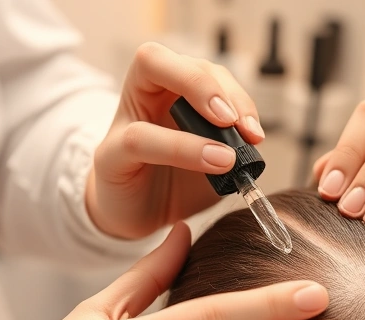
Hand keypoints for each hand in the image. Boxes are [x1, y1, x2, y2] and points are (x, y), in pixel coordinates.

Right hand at [87, 42, 264, 239]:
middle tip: (236, 123)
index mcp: (176, 91)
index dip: (235, 92)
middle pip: (177, 58)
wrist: (137, 215)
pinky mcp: (110, 152)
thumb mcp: (213, 162)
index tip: (254, 131)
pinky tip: (213, 163)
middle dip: (212, 84)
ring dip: (197, 97)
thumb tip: (254, 142)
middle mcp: (148, 91)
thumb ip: (233, 145)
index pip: (205, 69)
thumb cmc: (175, 182)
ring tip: (227, 148)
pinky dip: (181, 148)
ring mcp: (126, 116)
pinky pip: (140, 137)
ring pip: (151, 68)